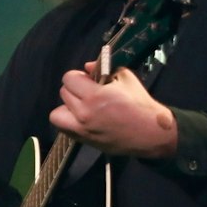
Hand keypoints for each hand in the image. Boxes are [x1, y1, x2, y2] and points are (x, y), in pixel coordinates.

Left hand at [49, 62, 177, 157]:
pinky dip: (67, 121)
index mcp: (96, 95)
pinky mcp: (82, 139)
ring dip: (67, 107)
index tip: (88, 80)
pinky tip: (80, 118)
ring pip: (56, 113)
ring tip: (81, 107)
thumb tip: (87, 67)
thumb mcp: (126, 79)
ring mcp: (82, 128)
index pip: (69, 78)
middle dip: (75, 89)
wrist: (150, 133)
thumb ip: (104, 70)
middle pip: (63, 93)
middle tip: (88, 92)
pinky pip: (62, 127)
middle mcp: (85, 113)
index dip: (78, 77)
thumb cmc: (140, 104)